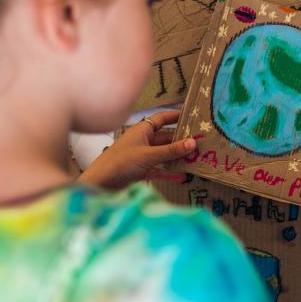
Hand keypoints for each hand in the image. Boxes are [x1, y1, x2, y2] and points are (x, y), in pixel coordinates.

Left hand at [78, 111, 195, 189]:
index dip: (175, 117)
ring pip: (163, 155)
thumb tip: (193, 143)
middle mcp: (142, 141)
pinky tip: (182, 176)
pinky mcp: (140, 171)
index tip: (191, 117)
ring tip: (195, 159)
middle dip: (181, 141)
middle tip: (200, 143)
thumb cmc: (120, 163)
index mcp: (141, 130)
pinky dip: (169, 172)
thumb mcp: (148, 155)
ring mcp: (141, 156)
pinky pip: (158, 169)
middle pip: (165, 138)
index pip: (161, 119)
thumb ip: (171, 151)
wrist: (100, 184)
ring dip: (177, 157)